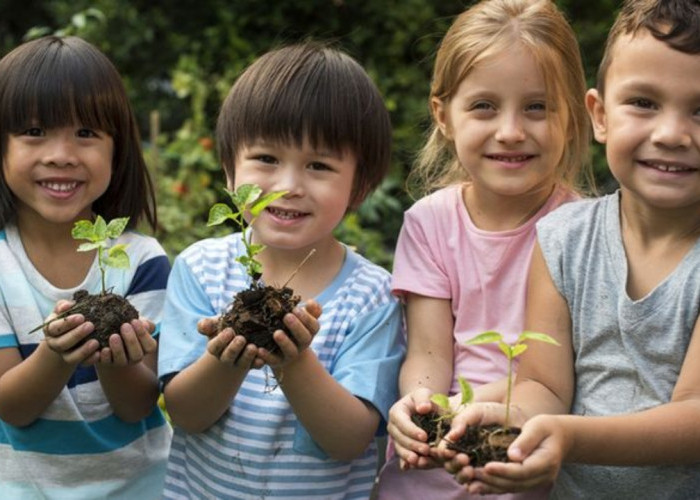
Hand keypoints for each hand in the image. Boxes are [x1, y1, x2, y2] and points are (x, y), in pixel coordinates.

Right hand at [43, 300, 98, 364]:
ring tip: (96, 342)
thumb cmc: (70, 317)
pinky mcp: (76, 361)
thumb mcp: (65, 310)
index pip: (55, 328)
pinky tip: (99, 353)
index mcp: (50, 329)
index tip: (81, 317)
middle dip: (76, 335)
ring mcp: (65, 354)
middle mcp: (55, 343)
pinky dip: (90, 360)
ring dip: (83, 350)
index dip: (67, 323)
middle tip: (91, 326)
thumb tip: (67, 305)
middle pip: (62, 343)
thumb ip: (64, 306)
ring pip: (71, 357)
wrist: (72, 335)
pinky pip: (82, 364)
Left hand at [96, 319, 156, 366]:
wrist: (109, 338)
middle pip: (137, 355)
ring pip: (122, 360)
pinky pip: (107, 362)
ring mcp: (121, 362)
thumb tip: (144, 324)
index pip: (150, 346)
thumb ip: (143, 323)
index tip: (134, 321)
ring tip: (114, 336)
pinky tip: (104, 349)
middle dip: (131, 340)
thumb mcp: (136, 324)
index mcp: (145, 349)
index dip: (143, 334)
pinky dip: (106, 356)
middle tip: (125, 325)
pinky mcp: (107, 363)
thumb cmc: (127, 328)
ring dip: (118, 349)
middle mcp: (134, 358)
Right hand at [205, 326, 259, 369]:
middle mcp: (226, 357)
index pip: (214, 347)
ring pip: (242, 363)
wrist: (241, 335)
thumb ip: (207, 324)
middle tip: (241, 339)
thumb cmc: (225, 328)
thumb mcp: (216, 324)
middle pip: (228, 356)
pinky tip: (262, 359)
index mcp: (216, 348)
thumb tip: (204, 325)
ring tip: (253, 347)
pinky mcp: (252, 364)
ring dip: (247, 356)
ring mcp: (239, 362)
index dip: (220, 341)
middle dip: (234, 348)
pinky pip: (255, 366)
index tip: (229, 331)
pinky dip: (258, 363)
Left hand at [257, 299, 321, 368]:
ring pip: (290, 351)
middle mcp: (302, 344)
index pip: (313, 326)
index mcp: (309, 332)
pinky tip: (260, 349)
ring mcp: (290, 354)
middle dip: (296, 327)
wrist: (284, 351)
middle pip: (304, 338)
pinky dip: (267, 356)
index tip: (295, 309)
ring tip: (277, 333)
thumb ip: (310, 310)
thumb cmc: (292, 328)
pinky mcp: (278, 362)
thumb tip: (311, 302)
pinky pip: (273, 360)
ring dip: (284, 342)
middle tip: (287, 316)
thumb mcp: (301, 318)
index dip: (306, 318)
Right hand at [387, 388, 441, 469]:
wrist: (422, 409)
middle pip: (399, 437)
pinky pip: (401, 456)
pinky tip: (409, 468)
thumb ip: (424, 398)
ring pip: (399, 448)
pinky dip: (405, 462)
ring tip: (418, 461)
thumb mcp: (424, 393)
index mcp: (396, 412)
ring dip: (408, 455)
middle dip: (412, 444)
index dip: (412, 430)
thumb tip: (423, 408)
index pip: (401, 422)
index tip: (425, 436)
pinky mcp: (401, 447)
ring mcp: (396, 438)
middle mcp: (393, 426)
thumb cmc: (423, 400)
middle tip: (426, 450)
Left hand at [443, 406, 560, 494]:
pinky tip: (477, 486)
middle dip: (492, 479)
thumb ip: (526, 440)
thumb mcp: (538, 426)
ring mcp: (535, 481)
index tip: (486, 466)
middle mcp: (542, 476)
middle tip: (472, 472)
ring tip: (470, 481)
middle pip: (515, 483)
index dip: (504, 470)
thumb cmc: (547, 428)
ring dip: (490, 486)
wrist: (561, 438)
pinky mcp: (527, 482)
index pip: (523, 470)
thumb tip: (512, 456)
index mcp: (546, 461)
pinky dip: (493, 488)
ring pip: (511, 488)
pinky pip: (510, 487)